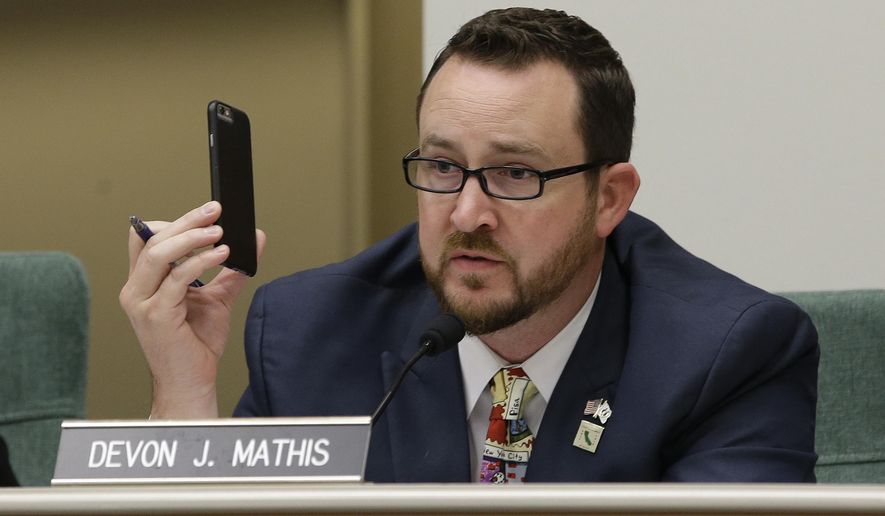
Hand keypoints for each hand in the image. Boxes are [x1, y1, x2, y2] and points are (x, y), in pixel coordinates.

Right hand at [119, 201, 265, 417]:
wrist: (192, 381)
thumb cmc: (197, 344)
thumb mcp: (218, 298)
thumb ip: (231, 269)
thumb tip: (254, 239)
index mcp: (144, 283)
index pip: (147, 239)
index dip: (175, 221)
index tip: (209, 212)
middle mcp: (136, 290)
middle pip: (152, 239)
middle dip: (186, 221)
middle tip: (215, 210)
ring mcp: (142, 302)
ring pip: (158, 254)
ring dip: (191, 237)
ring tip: (219, 231)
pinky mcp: (156, 315)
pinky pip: (176, 278)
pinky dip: (200, 262)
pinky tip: (222, 255)